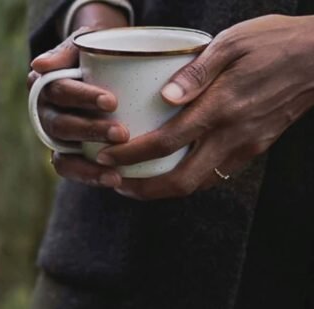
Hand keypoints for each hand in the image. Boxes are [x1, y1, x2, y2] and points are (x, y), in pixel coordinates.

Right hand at [29, 4, 128, 188]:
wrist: (101, 69)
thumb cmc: (95, 54)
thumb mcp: (85, 42)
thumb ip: (67, 49)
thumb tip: (39, 66)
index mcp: (44, 84)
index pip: (60, 91)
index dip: (83, 98)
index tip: (112, 102)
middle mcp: (43, 113)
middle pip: (62, 125)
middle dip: (91, 131)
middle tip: (122, 134)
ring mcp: (53, 138)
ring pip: (63, 155)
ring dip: (89, 164)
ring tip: (116, 171)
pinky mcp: (64, 156)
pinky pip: (70, 170)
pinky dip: (90, 176)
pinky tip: (114, 179)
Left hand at [96, 14, 313, 199]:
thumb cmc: (275, 43)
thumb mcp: (232, 42)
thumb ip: (196, 71)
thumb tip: (164, 97)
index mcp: (220, 108)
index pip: (165, 142)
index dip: (131, 155)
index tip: (107, 157)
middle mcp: (231, 136)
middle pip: (179, 181)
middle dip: (142, 190)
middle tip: (116, 184)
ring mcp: (243, 149)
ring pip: (196, 185)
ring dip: (161, 191)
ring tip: (135, 184)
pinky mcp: (252, 151)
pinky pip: (212, 177)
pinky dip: (185, 181)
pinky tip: (169, 172)